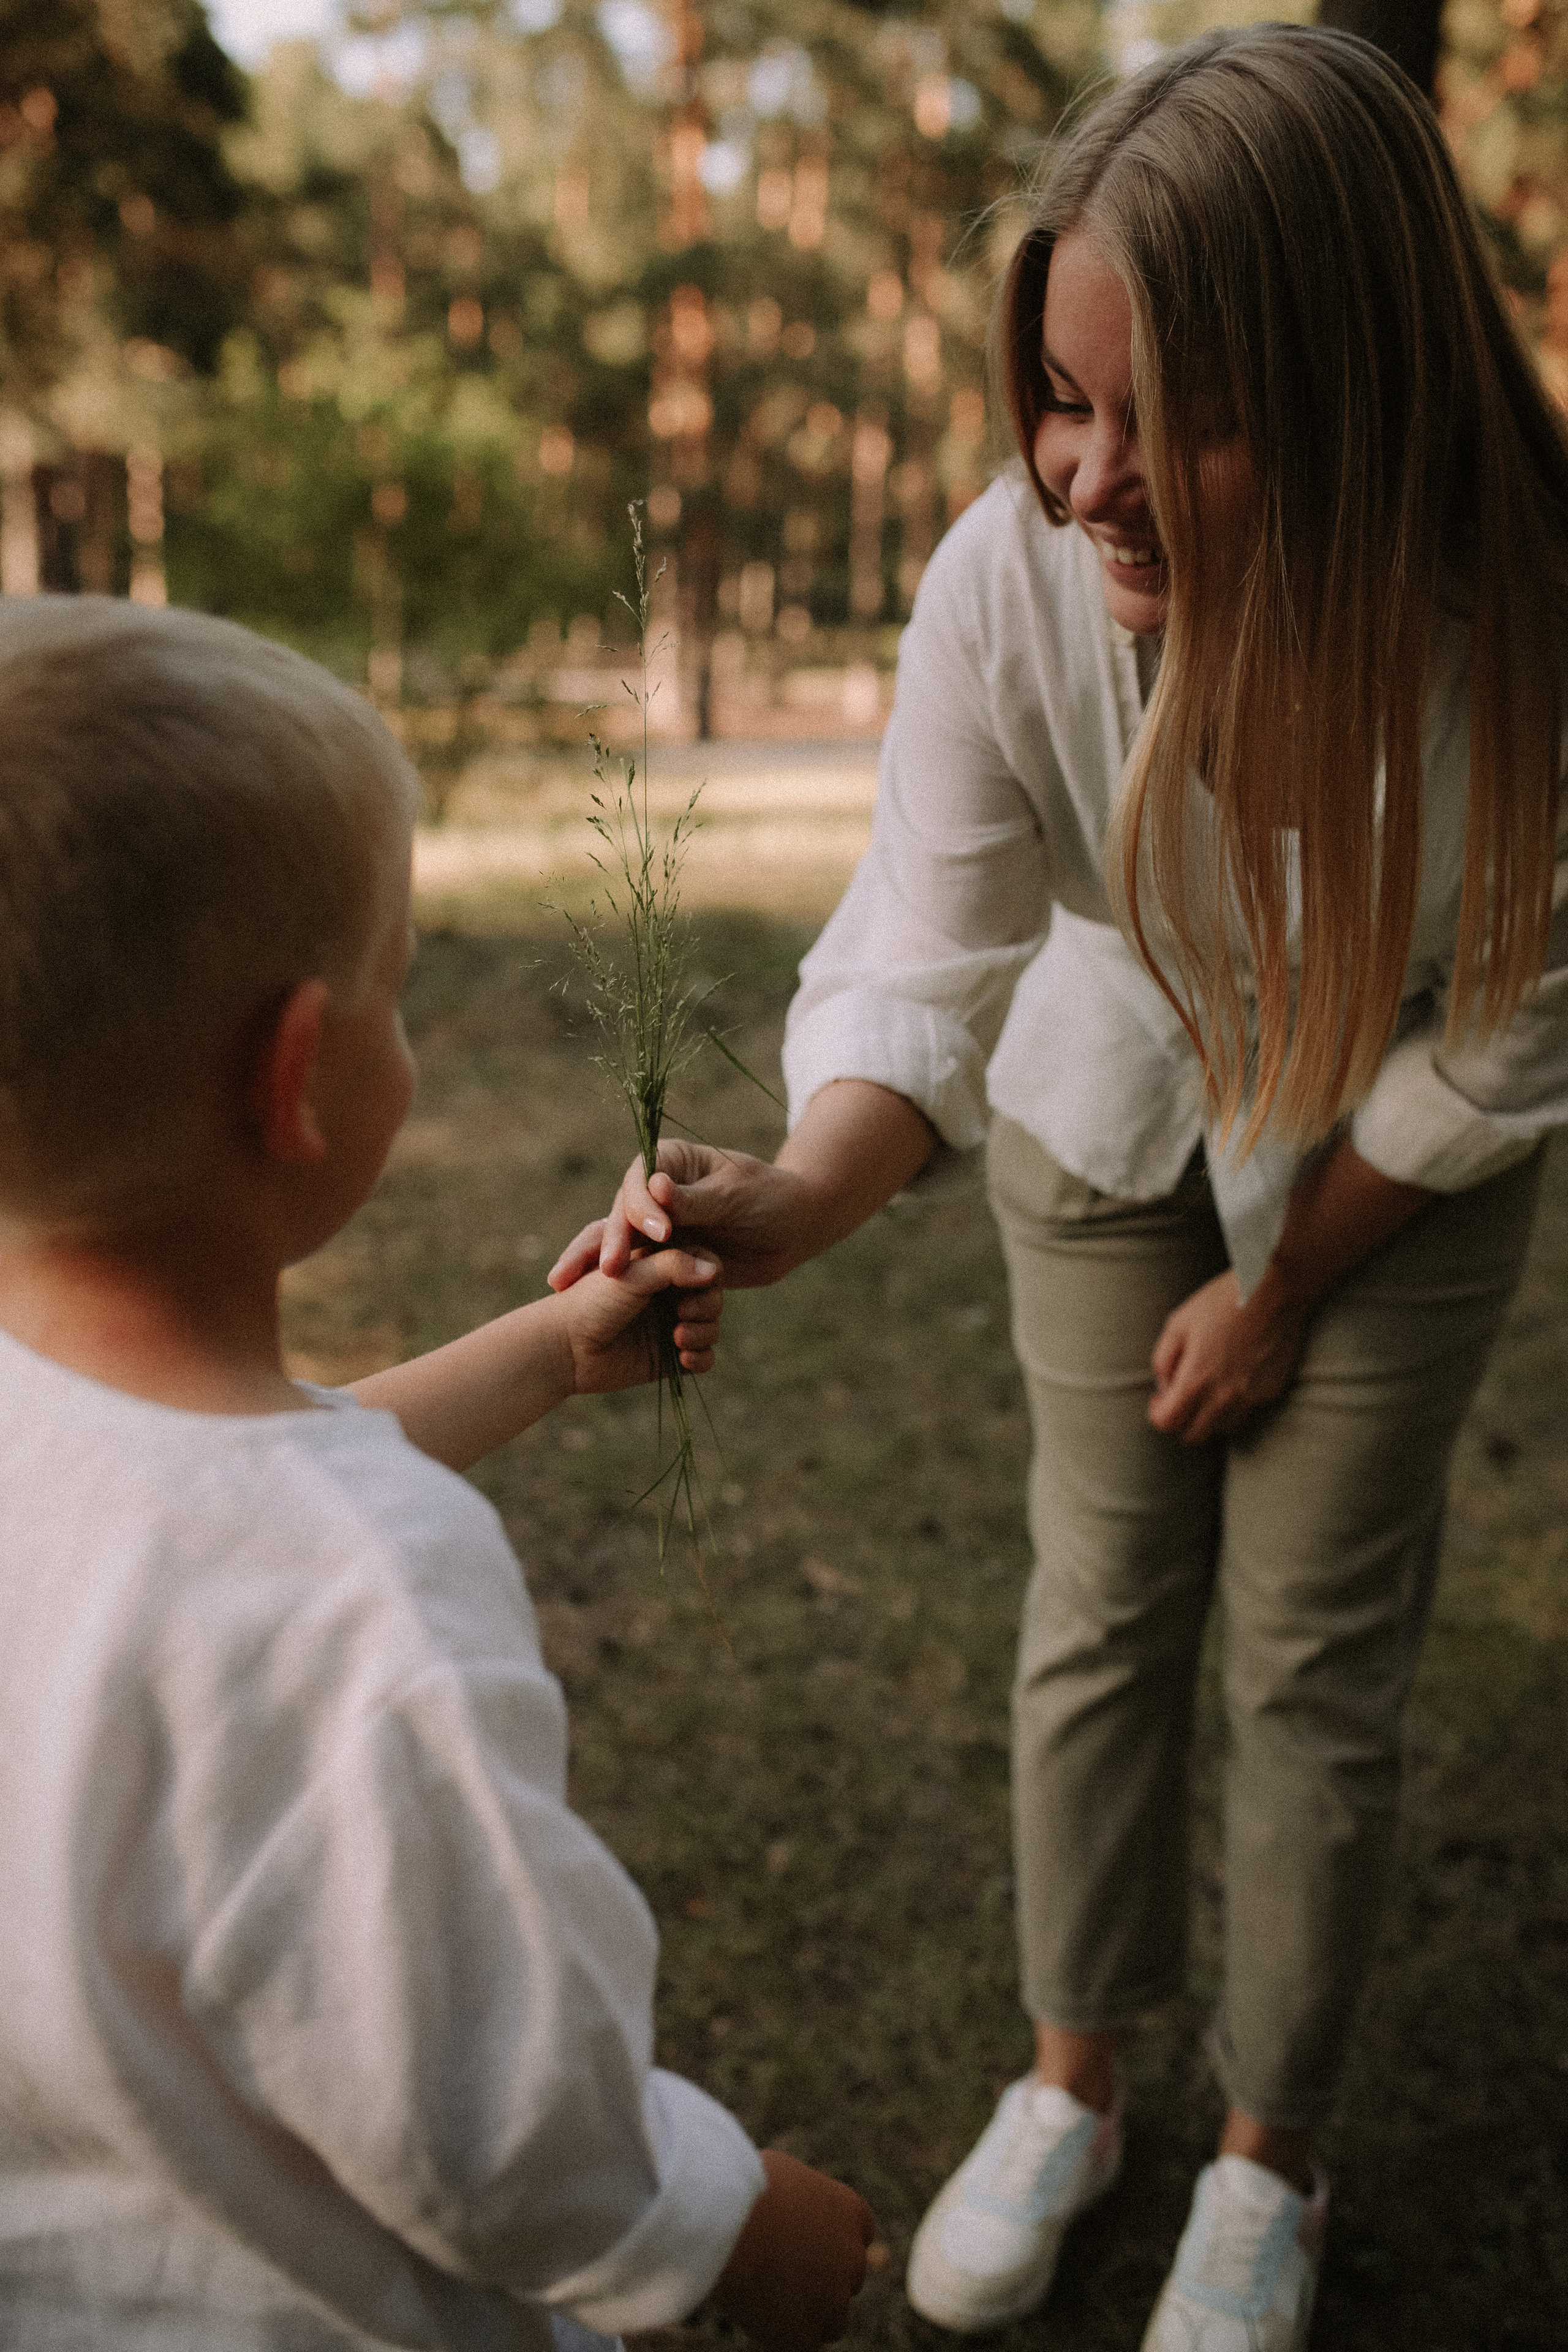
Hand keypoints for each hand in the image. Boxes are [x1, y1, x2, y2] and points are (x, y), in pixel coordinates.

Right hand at [549, 1142, 819, 1292]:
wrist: (796, 1227)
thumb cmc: (770, 1198)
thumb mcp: (734, 1197)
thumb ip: (694, 1200)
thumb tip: (654, 1189)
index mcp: (670, 1162)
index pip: (640, 1182)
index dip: (642, 1209)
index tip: (659, 1235)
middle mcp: (657, 1193)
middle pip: (622, 1216)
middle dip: (612, 1243)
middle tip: (607, 1273)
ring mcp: (660, 1225)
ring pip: (624, 1246)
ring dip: (606, 1267)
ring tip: (583, 1290)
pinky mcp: (667, 1256)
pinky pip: (643, 1273)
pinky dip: (629, 1290)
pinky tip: (615, 1311)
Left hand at [552, 1229, 722, 1393]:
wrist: (564, 1350)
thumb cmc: (591, 1302)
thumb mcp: (632, 1275)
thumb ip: (674, 1266)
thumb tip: (715, 1272)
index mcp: (660, 1264)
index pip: (705, 1262)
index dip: (707, 1273)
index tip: (696, 1284)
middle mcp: (669, 1293)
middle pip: (713, 1295)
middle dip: (707, 1306)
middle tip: (683, 1313)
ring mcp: (671, 1325)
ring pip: (711, 1326)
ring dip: (703, 1333)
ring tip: (677, 1338)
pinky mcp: (670, 1356)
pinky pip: (703, 1357)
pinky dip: (699, 1357)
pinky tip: (682, 1358)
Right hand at [711, 2150, 875, 2351]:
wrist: (726, 2219)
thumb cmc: (745, 2187)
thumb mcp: (787, 2177)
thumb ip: (803, 2202)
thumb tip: (795, 2212)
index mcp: (852, 2212)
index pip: (858, 2237)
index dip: (831, 2246)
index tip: (805, 2248)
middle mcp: (853, 2258)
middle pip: (846, 2280)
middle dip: (821, 2281)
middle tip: (780, 2274)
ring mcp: (833, 2301)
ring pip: (832, 2321)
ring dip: (808, 2316)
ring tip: (767, 2300)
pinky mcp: (805, 2337)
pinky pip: (802, 2348)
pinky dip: (783, 2340)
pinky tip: (759, 2323)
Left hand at [1147, 1267, 1307, 1443]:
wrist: (1276, 1289)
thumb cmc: (1223, 1300)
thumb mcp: (1178, 1322)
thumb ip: (1163, 1360)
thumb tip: (1164, 1386)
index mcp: (1196, 1379)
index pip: (1168, 1423)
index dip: (1158, 1414)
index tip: (1160, 1400)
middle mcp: (1225, 1396)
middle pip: (1195, 1435)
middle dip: (1182, 1421)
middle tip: (1180, 1398)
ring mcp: (1252, 1396)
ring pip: (1223, 1428)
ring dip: (1209, 1416)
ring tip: (1207, 1388)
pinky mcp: (1272, 1390)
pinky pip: (1247, 1410)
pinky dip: (1235, 1404)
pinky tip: (1233, 1376)